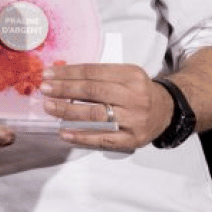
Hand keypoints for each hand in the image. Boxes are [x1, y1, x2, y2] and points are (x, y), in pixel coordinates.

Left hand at [40, 62, 171, 151]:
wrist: (167, 110)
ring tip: (49, 107)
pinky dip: (81, 136)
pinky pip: (103, 138)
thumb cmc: (137, 90)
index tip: (48, 74)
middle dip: (64, 89)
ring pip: (96, 114)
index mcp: (130, 75)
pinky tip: (64, 132)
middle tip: (44, 89)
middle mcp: (134, 96)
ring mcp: (134, 119)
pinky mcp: (132, 139)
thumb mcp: (125, 74)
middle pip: (92, 91)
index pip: (93, 72)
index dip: (68, 73)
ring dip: (68, 110)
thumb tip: (61, 76)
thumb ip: (98, 75)